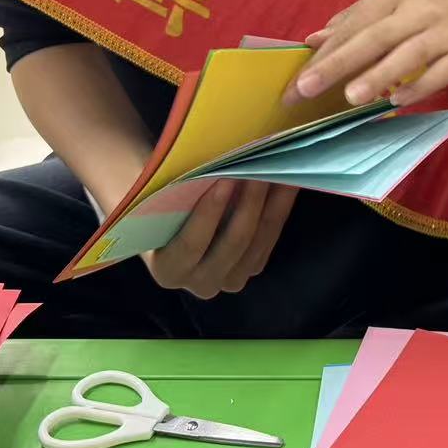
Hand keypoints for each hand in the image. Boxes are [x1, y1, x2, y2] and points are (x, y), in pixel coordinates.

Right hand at [144, 179, 297, 299]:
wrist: (175, 224)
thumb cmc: (162, 207)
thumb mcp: (158, 201)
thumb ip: (172, 191)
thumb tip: (199, 166)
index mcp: (169, 270)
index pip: (191, 245)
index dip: (208, 213)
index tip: (224, 179)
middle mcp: (202, 282)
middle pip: (234, 242)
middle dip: (250, 200)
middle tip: (260, 165)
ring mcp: (232, 278)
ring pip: (259, 239)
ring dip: (272, 201)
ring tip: (281, 167)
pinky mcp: (254, 266)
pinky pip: (272, 235)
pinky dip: (281, 206)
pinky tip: (289, 179)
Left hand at [289, 0, 447, 108]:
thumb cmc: (432, 7)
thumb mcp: (394, 2)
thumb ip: (354, 21)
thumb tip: (313, 41)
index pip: (354, 24)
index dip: (324, 53)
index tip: (295, 82)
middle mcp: (419, 9)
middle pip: (375, 37)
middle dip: (339, 64)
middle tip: (306, 88)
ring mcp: (445, 32)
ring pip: (409, 54)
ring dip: (379, 75)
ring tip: (350, 97)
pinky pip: (441, 72)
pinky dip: (419, 85)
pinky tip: (397, 100)